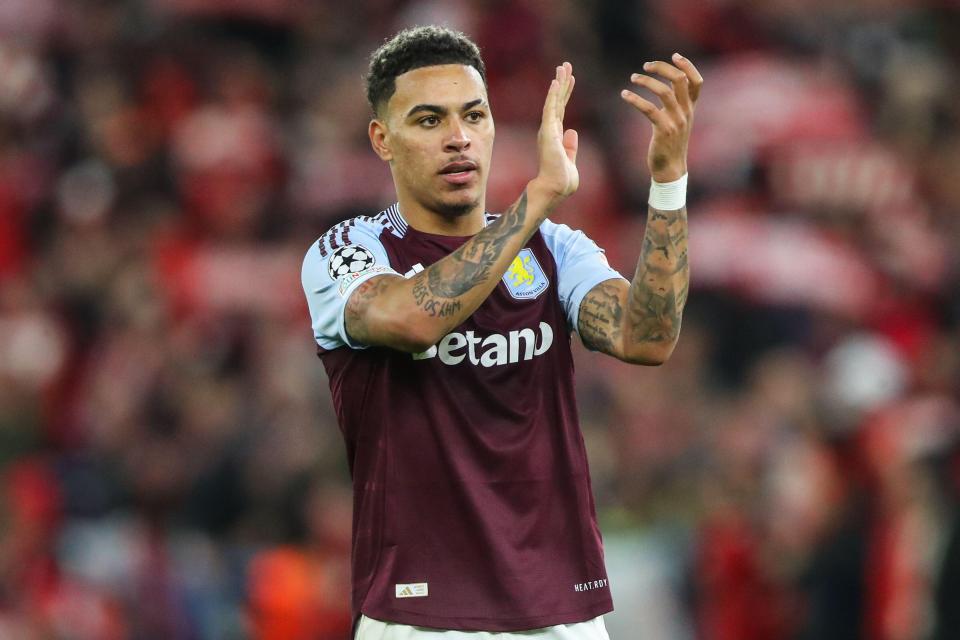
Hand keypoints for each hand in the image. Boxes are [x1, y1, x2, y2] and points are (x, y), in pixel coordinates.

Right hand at [531, 62, 578, 208]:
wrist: (556, 187)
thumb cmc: (563, 179)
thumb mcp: (570, 160)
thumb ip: (570, 146)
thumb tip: (572, 132)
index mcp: (556, 135)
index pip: (561, 109)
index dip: (565, 93)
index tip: (569, 79)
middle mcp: (550, 129)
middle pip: (557, 101)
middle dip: (561, 83)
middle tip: (565, 65)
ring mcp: (548, 130)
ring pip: (553, 101)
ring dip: (558, 84)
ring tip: (562, 67)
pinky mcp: (548, 132)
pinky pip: (550, 110)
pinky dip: (552, 96)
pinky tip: (555, 82)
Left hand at [621, 53, 702, 182]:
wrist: (670, 169)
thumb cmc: (670, 144)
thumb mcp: (678, 121)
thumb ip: (676, 104)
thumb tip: (665, 85)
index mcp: (690, 108)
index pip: (696, 81)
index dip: (688, 65)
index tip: (674, 55)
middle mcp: (686, 112)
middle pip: (679, 80)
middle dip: (662, 68)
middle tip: (646, 65)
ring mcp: (676, 121)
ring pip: (664, 91)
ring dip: (646, 81)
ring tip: (633, 78)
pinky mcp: (663, 130)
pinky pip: (649, 108)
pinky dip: (635, 99)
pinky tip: (624, 95)